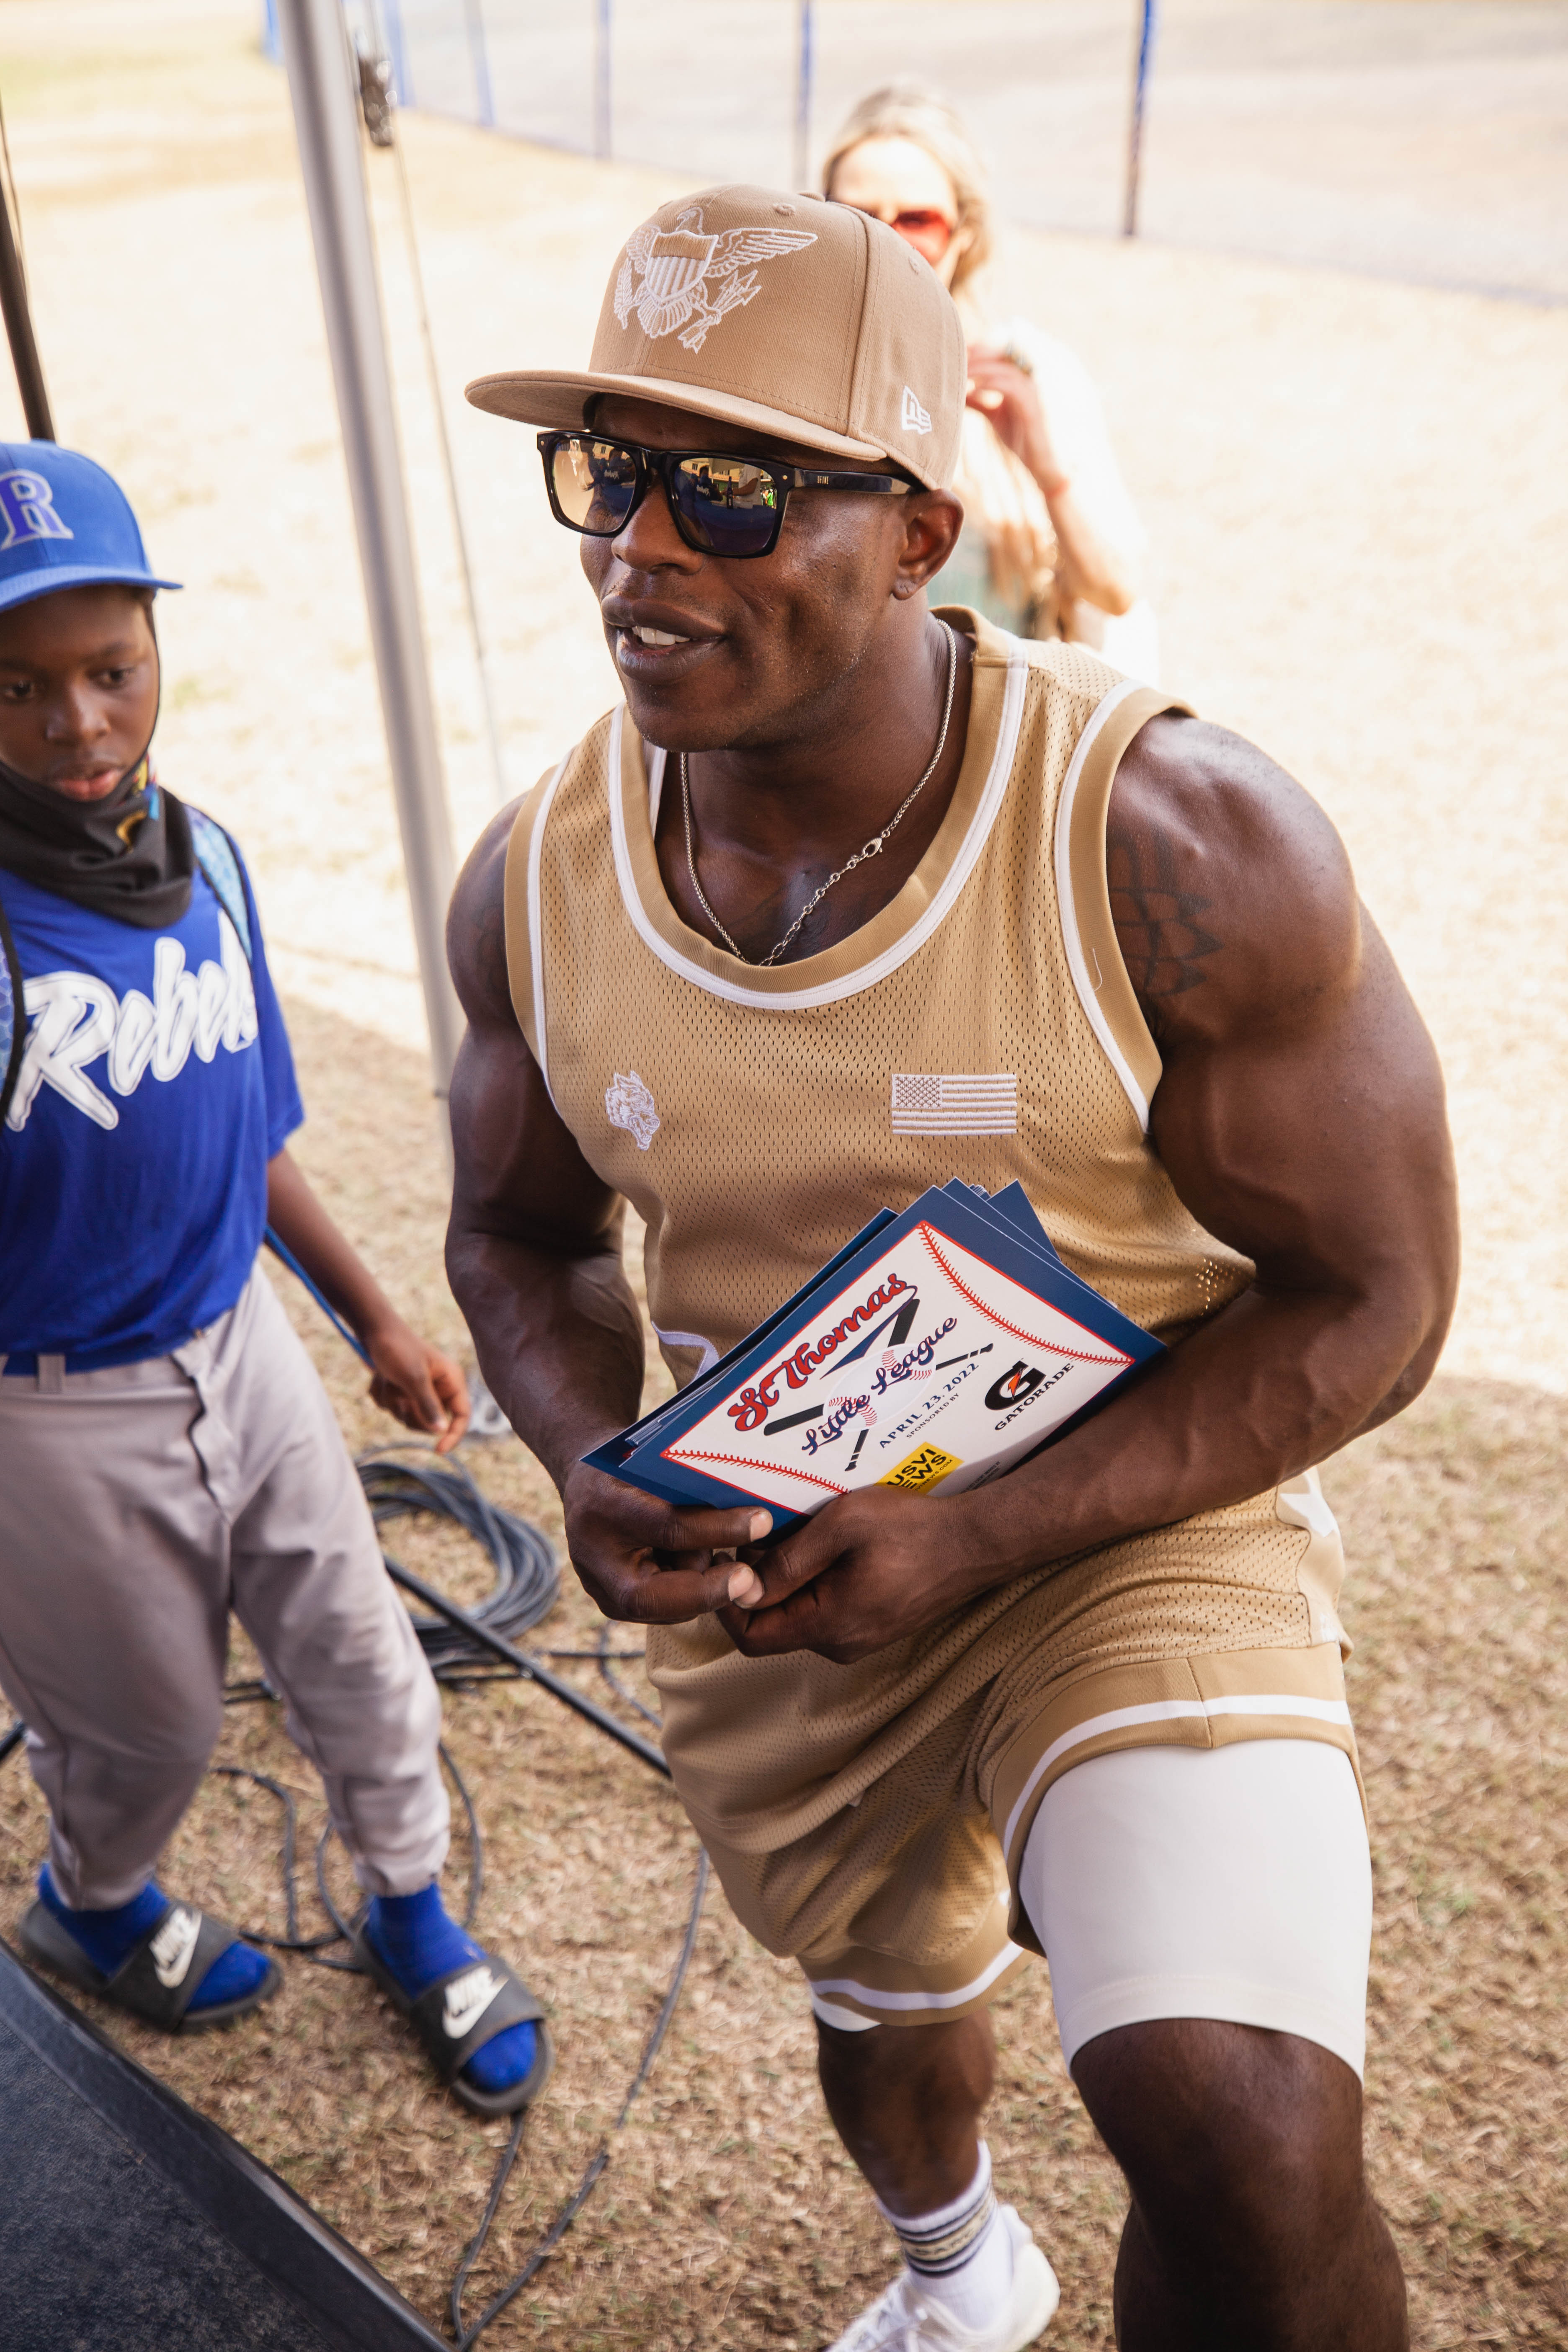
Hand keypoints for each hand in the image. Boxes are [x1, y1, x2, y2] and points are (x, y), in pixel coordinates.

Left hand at [364, 1319, 470, 1453]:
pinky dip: (382, 1395)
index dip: (454, 1435)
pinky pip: (391, 1408)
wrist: (374, 1331)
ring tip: (387, 1380)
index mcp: (450, 1380)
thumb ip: (428, 1405)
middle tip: (400, 1397)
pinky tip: (380, 1377)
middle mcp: (437, 1387)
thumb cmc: (398, 1348)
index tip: (438, 1451)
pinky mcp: (401, 1390)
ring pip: (407, 1416)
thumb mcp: (413, 1377)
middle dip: (410, 1412)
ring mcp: (417, 1390)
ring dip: (392, 1401)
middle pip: (430, 1422)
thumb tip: (440, 1431)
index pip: (462, 1415)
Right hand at [562, 1460, 774, 1624]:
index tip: (762, 1523)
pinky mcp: (613, 1606)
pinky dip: (691, 1594)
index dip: (718, 1529)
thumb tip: (753, 1512)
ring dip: (701, 1589)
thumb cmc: (630, 1466)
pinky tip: (700, 1568)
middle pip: (657, 1594)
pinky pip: (666, 1611)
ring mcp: (600, 1589)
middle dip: (710, 1590)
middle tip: (751, 1578)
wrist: (587, 1485)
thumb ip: (693, 1488)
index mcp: (604, 1508)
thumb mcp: (656, 1462)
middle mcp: (594, 1558)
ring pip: (667, 1608)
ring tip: (715, 1558)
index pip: (668, 1527)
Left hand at [717, 1486, 998, 1663]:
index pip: (752, 1637)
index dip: (725, 1602)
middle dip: (754, 1584)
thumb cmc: (914, 1529)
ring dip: (784, 1581)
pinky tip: (820, 1545)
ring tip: (787, 1533)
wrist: (977, 1544)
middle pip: (773, 1626)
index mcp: (829, 1625)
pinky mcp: (874, 1626)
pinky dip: (811, 1583)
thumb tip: (742, 1583)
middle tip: (750, 1536)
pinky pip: (825, 1611)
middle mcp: (841, 1644)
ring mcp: (860, 1638)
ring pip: (799, 1616)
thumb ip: (789, 1559)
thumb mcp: (842, 1527)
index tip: (720, 1559)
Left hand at [964, 345, 1064, 491]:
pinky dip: (985, 382)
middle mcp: (1042, 368)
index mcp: (1036, 368)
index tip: (961, 353)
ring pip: (1004, 360)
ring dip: (978, 365)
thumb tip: (957, 391)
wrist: (1053, 467)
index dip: (983, 344)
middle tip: (955, 359)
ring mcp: (1041, 383)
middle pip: (1006, 342)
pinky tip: (970, 388)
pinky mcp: (1036, 401)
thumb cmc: (1028, 440)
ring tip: (957, 373)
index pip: (1009, 340)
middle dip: (978, 349)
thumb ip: (981, 400)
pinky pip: (1007, 383)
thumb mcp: (1000, 415)